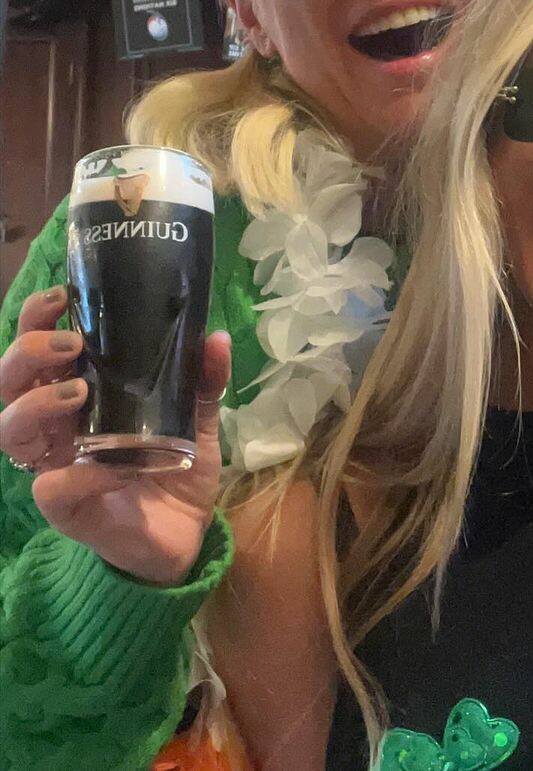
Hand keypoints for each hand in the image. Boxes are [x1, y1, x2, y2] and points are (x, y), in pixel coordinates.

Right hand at [0, 286, 230, 584]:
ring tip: (77, 390)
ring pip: (11, 431)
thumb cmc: (176, 466)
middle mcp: (56, 427)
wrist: (186, 533)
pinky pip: (52, 489)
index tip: (61, 296)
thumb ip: (202, 380)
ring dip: (37, 403)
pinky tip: (110, 467)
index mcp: (77, 394)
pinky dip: (78, 475)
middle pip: (9, 383)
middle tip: (70, 342)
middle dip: (27, 353)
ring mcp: (55, 466)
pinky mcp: (68, 509)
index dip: (36, 320)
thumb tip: (214, 337)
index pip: (39, 351)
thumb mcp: (197, 416)